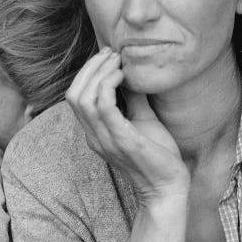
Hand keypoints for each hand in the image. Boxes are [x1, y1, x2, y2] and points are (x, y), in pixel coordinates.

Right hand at [66, 48, 189, 201]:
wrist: (168, 188)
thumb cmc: (157, 156)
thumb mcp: (143, 120)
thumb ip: (134, 99)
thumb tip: (133, 72)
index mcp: (95, 132)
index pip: (75, 97)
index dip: (87, 72)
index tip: (109, 56)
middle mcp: (94, 136)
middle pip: (73, 94)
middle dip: (90, 68)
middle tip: (112, 54)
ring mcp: (105, 140)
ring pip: (83, 98)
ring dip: (99, 72)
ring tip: (118, 61)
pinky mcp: (122, 141)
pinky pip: (104, 107)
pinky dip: (109, 85)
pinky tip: (124, 76)